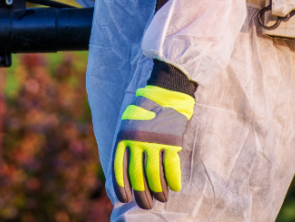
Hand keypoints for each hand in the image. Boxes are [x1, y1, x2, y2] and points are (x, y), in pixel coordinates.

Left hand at [113, 84, 194, 209]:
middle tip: (146, 204)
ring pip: (154, 174)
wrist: (165, 90)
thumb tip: (125, 171)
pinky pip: (171, 167)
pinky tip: (174, 188)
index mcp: (123, 136)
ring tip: (161, 198)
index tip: (125, 199)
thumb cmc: (146, 108)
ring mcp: (154, 140)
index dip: (122, 187)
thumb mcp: (127, 122)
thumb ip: (125, 143)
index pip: (119, 168)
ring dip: (158, 190)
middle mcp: (137, 140)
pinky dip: (173, 180)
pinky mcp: (171, 140)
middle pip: (137, 175)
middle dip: (141, 194)